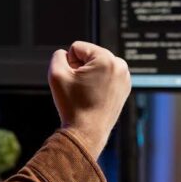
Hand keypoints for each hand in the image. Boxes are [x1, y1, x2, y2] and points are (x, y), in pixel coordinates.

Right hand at [47, 41, 130, 158]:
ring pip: (97, 66)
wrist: (87, 133)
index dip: (69, 63)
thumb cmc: (73, 106)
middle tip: (80, 89)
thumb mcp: (56, 74)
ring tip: (87, 93)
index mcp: (107, 59)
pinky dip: (97, 83)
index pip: (77, 48)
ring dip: (88, 76)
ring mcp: (124, 77)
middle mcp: (120, 66)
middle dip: (80, 69)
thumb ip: (58, 55)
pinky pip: (104, 76)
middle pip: (89, 55)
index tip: (74, 82)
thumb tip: (66, 54)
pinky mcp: (124, 88)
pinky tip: (94, 97)